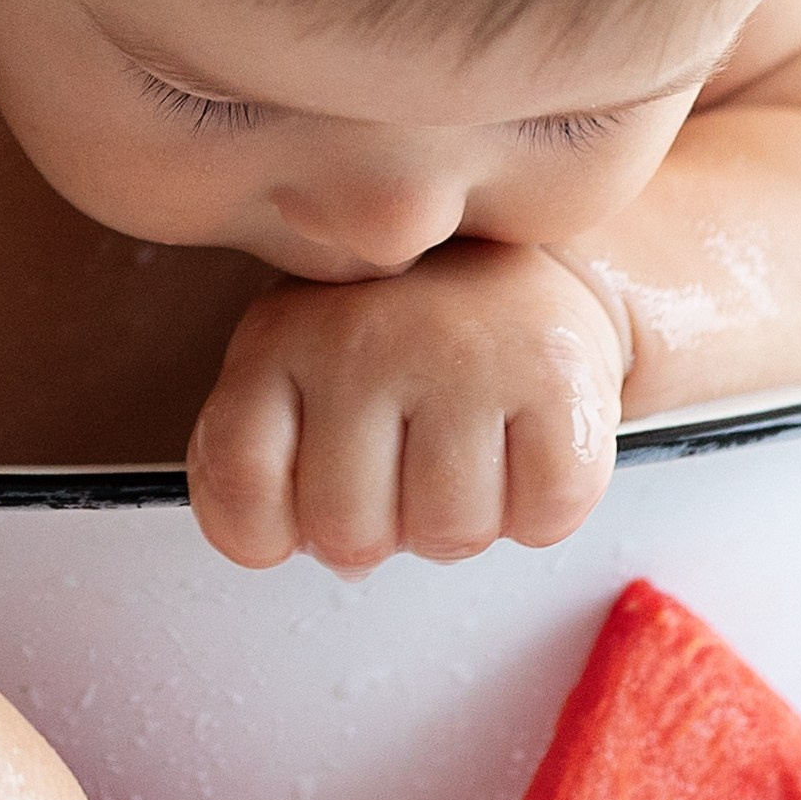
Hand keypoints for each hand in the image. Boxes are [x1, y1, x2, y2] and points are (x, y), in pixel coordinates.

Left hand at [186, 236, 627, 571]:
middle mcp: (364, 337)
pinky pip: (544, 516)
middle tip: (404, 469)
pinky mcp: (556, 373)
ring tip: (465, 453)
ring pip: (449, 535)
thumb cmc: (392, 342)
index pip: (243, 489)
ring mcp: (461, 353)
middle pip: (347, 534)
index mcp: (280, 340)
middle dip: (382, 533)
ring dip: (463, 523)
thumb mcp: (293, 375)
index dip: (275, 531)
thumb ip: (252, 461)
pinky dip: (540, 511)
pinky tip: (523, 450)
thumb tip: (275, 546)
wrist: (517, 253)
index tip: (309, 493)